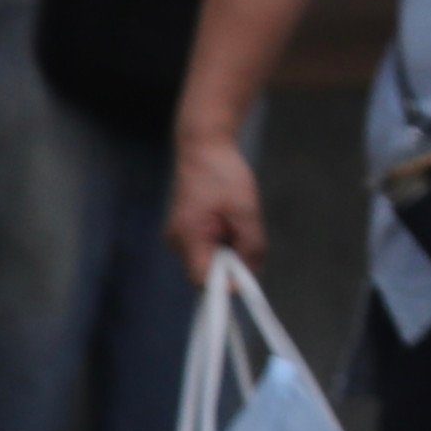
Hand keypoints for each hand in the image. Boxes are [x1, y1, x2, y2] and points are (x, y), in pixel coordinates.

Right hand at [166, 134, 265, 283]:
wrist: (203, 148)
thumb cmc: (222, 174)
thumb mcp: (246, 211)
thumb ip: (251, 245)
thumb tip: (253, 273)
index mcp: (187, 236)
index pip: (203, 279)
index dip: (228, 282)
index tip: (248, 271)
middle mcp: (177, 241)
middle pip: (208, 272)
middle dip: (233, 264)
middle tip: (247, 235)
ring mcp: (179, 237)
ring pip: (210, 261)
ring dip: (230, 251)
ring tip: (237, 222)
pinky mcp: (185, 232)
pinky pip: (208, 249)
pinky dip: (224, 243)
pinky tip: (230, 222)